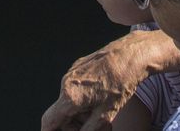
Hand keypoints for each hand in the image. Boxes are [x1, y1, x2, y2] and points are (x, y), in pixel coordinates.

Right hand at [40, 32, 161, 130]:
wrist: (130, 56)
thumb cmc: (120, 83)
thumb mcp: (106, 116)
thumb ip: (88, 130)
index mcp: (70, 97)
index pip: (49, 122)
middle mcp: (66, 83)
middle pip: (61, 114)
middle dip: (73, 125)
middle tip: (93, 127)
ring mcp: (72, 73)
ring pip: (68, 101)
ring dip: (80, 113)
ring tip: (99, 114)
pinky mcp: (78, 67)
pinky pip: (74, 89)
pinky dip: (83, 99)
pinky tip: (100, 99)